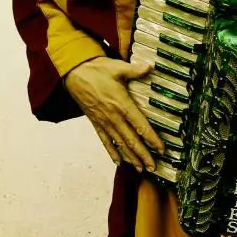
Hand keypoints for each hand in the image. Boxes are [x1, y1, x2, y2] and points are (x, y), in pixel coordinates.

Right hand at [64, 56, 164, 171]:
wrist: (75, 73)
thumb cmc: (98, 70)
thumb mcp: (118, 67)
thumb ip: (135, 70)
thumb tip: (150, 67)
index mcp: (122, 104)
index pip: (140, 125)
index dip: (152, 139)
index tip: (161, 149)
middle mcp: (113, 117)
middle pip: (131, 140)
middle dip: (143, 155)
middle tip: (153, 167)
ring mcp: (104, 122)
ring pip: (120, 144)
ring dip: (131, 157)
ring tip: (140, 169)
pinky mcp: (95, 122)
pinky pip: (105, 141)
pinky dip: (112, 152)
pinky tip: (119, 162)